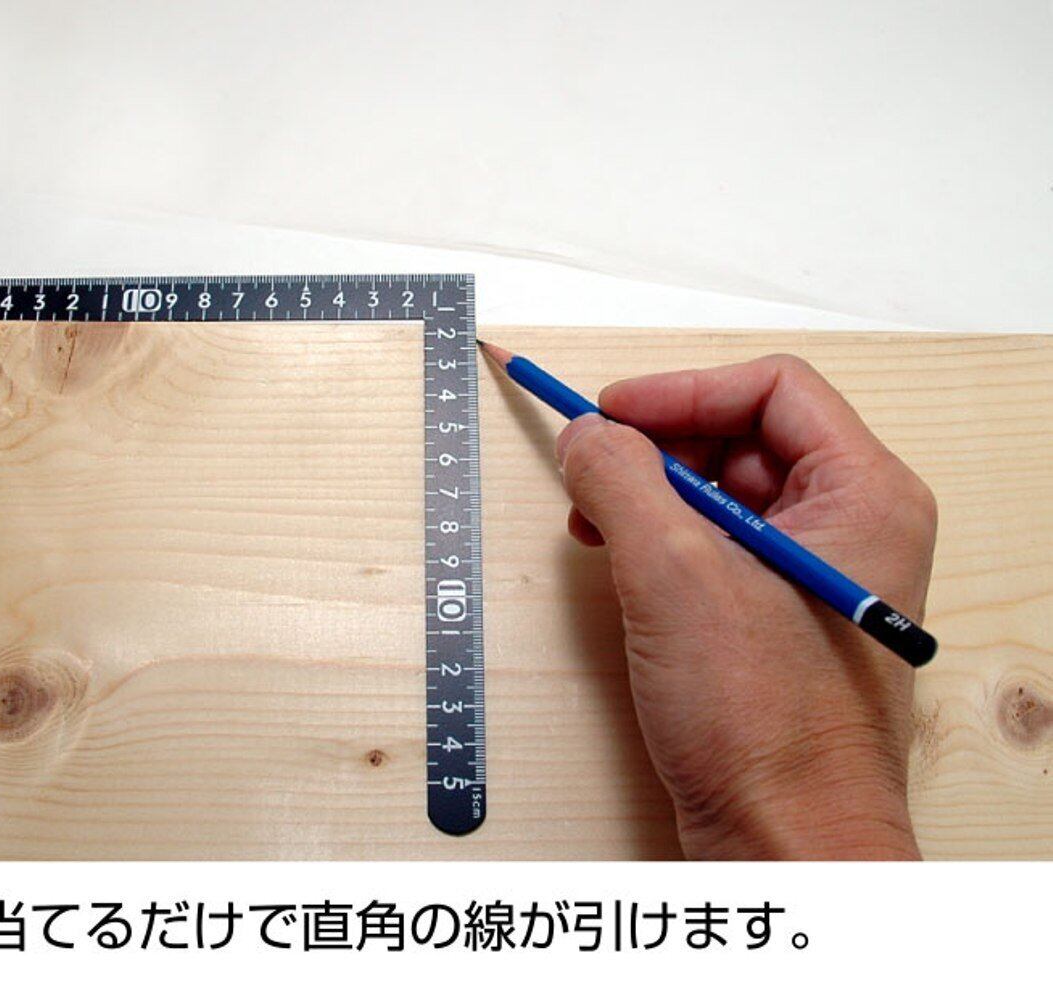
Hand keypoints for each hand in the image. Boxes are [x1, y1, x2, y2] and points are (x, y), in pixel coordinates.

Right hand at [555, 355, 935, 858]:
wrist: (785, 842)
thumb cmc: (764, 724)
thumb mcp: (675, 575)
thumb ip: (622, 481)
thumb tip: (586, 433)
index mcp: (864, 496)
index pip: (773, 388)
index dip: (681, 392)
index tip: (607, 416)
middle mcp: (850, 527)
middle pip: (743, 435)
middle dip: (656, 446)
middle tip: (591, 472)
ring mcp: (813, 575)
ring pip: (720, 492)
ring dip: (647, 496)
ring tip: (592, 525)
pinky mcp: (774, 619)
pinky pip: (712, 547)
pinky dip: (655, 542)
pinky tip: (614, 565)